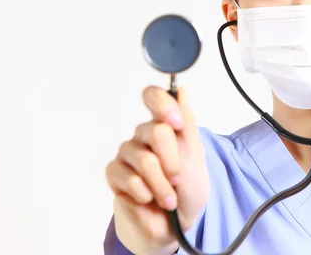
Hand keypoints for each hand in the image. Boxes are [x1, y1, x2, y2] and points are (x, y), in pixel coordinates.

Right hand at [105, 86, 208, 253]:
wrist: (175, 221)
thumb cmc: (188, 187)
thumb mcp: (196, 154)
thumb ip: (187, 122)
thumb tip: (180, 90)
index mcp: (164, 124)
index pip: (153, 97)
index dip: (162, 105)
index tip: (176, 124)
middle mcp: (143, 134)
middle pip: (156, 131)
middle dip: (173, 161)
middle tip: (178, 178)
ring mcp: (127, 153)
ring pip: (145, 161)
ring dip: (162, 185)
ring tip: (169, 197)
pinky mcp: (114, 174)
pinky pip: (130, 180)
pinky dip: (146, 194)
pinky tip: (149, 199)